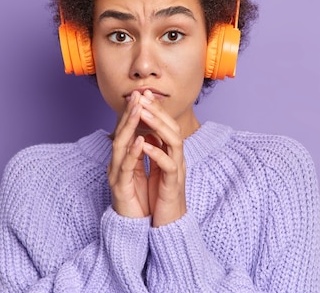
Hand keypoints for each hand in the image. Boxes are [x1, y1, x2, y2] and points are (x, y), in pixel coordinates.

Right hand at [107, 91, 148, 218]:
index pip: (127, 133)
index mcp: (123, 160)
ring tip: (138, 110)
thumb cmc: (137, 201)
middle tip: (137, 95)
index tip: (141, 97)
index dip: (133, 114)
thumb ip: (141, 154)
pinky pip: (126, 167)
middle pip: (121, 134)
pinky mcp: (120, 187)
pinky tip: (140, 140)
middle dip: (129, 114)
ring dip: (129, 126)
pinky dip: (133, 152)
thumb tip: (147, 134)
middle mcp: (116, 164)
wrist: (132, 227)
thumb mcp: (140, 173)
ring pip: (120, 146)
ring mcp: (116, 175)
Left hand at [137, 90, 186, 226]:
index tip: (142, 94)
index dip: (156, 109)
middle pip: (173, 127)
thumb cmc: (160, 197)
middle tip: (143, 96)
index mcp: (171, 153)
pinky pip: (168, 165)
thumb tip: (144, 132)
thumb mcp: (154, 169)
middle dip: (158, 110)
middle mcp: (177, 158)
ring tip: (143, 112)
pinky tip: (144, 144)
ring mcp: (177, 170)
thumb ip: (153, 151)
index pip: (166, 125)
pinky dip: (156, 153)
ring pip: (174, 141)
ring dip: (158, 125)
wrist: (168, 225)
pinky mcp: (173, 185)